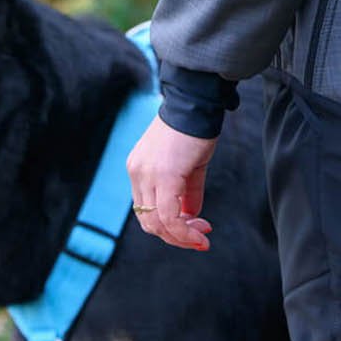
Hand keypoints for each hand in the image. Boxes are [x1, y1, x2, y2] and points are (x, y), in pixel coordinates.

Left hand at [126, 115, 217, 250]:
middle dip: (175, 236)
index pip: (146, 210)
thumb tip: (190, 217)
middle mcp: (137, 173)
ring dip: (181, 237)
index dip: (168, 226)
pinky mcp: (164, 176)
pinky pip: (170, 216)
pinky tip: (201, 233)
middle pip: (148, 222)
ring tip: (202, 237)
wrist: (197, 103)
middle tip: (200, 236)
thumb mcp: (189, 165)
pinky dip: (185, 231)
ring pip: (157, 223)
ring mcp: (147, 174)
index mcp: (139, 168)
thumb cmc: (195, 128)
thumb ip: (187, 192)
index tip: (195, 227)